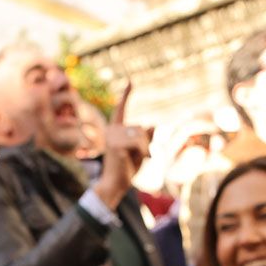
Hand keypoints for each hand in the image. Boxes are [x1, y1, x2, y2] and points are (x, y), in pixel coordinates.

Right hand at [94, 82, 150, 209]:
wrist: (114, 184)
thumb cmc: (126, 168)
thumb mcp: (140, 151)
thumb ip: (146, 138)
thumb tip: (153, 124)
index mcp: (115, 130)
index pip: (121, 109)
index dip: (126, 95)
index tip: (130, 81)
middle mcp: (111, 130)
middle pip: (140, 128)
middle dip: (145, 144)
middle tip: (137, 158)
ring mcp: (112, 137)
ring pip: (141, 135)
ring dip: (145, 149)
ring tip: (136, 160)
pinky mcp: (116, 145)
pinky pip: (139, 143)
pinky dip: (143, 153)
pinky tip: (136, 161)